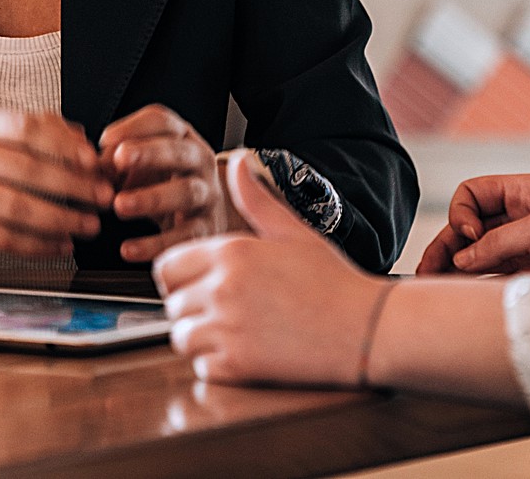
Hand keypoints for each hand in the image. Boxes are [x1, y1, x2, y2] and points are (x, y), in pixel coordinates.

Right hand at [0, 108, 111, 257]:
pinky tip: (59, 246)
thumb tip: (83, 139)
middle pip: (29, 171)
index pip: (30, 128)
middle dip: (74, 187)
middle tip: (105, 198)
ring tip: (89, 226)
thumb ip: (35, 127)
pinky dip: (33, 245)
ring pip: (16, 208)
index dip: (67, 145)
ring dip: (59, 220)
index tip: (96, 161)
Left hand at [98, 104, 222, 261]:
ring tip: (120, 205)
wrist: (207, 215)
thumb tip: (91, 169)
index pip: (162, 122)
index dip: (134, 128)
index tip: (106, 139)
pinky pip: (183, 236)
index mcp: (181, 139)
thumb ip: (116, 163)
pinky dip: (155, 244)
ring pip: (186, 192)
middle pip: (179, 152)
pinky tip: (128, 249)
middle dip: (149, 153)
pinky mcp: (205, 229)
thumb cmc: (167, 184)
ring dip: (152, 197)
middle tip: (119, 158)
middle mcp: (199, 162)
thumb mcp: (145, 166)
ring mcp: (206, 195)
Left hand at [155, 150, 387, 386]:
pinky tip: (247, 349)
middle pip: (171, 304)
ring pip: (181, 337)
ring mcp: (227, 330)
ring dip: (201, 336)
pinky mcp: (236, 366)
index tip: (203, 282)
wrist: (363, 328)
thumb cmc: (331, 279)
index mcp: (231, 253)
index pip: (166, 267)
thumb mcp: (292, 232)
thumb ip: (255, 199)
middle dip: (192, 306)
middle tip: (225, 308)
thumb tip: (236, 162)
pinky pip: (202, 366)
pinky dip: (219, 363)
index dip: (181, 275)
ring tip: (235, 329)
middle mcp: (221, 289)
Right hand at [415, 173, 529, 275]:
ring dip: (450, 266)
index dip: (463, 213)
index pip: (474, 193)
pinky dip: (466, 281)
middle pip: (467, 224)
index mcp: (523, 192)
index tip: (470, 236)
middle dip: (446, 243)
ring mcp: (517, 244)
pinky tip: (451, 292)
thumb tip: (462, 257)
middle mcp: (516, 216)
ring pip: (472, 251)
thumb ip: (500, 241)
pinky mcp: (522, 271)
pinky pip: (485, 273)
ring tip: (428, 285)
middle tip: (426, 270)